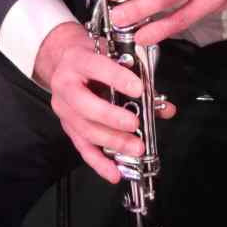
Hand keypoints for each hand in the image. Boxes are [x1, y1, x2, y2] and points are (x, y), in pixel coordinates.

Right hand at [34, 22, 175, 182]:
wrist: (62, 59)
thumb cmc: (90, 54)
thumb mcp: (111, 53)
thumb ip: (138, 77)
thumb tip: (164, 107)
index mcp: (77, 60)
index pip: (97, 68)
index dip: (118, 78)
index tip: (138, 88)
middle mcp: (65, 85)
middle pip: (86, 106)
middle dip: (113, 118)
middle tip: (135, 124)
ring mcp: (64, 109)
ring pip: (86, 130)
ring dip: (113, 142)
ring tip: (136, 148)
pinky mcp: (67, 127)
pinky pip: (83, 148)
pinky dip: (99, 163)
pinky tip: (115, 172)